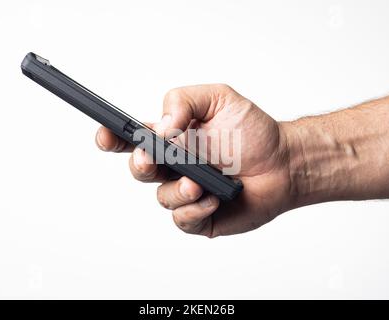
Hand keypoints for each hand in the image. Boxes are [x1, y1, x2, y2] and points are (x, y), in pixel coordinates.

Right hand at [95, 84, 292, 236]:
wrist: (284, 163)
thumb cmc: (252, 132)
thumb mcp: (219, 99)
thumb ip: (184, 101)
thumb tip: (161, 127)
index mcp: (172, 138)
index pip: (133, 138)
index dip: (113, 137)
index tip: (105, 134)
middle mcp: (175, 166)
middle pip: (140, 169)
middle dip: (140, 164)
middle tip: (152, 158)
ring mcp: (186, 192)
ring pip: (162, 197)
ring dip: (177, 189)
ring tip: (198, 181)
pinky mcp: (201, 216)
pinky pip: (183, 219)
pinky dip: (195, 209)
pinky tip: (213, 198)